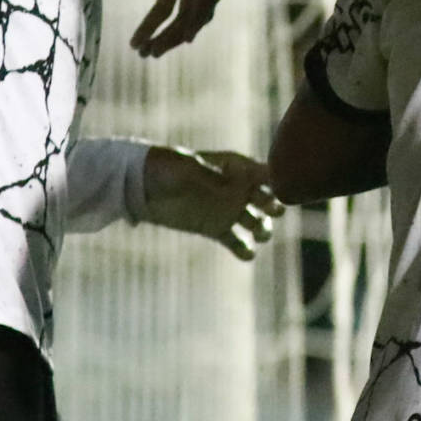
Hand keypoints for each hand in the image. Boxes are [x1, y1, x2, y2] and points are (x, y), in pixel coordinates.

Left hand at [139, 146, 284, 260]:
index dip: (275, 182)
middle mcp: (236, 188)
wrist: (141, 187)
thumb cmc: (166, 169)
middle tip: (272, 212)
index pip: (263, 173)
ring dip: (263, 228)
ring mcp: (226, 210)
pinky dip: (244, 249)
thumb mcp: (188, 170)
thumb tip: (235, 190)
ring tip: (259, 234)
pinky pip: (236, 241)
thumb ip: (212, 179)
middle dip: (273, 205)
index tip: (279, 192)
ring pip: (256, 221)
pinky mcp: (215, 228)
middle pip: (265, 198)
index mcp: (234, 167)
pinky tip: (247, 254)